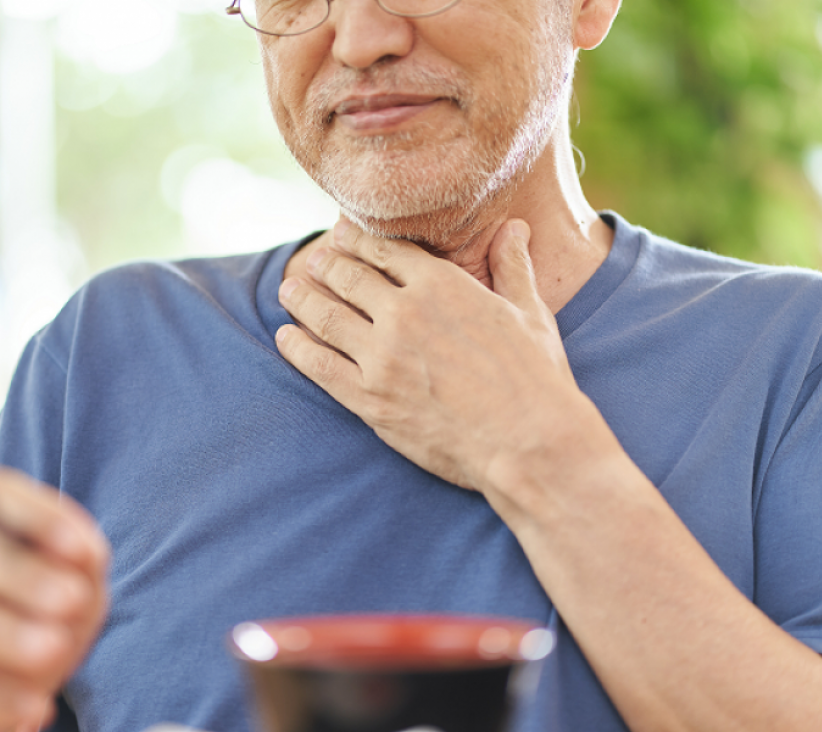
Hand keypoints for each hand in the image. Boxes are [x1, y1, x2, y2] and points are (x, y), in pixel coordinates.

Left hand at [277, 218, 591, 506]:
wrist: (528, 443)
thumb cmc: (536, 378)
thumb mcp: (529, 313)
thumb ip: (512, 266)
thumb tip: (515, 227)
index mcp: (442, 285)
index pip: (386, 251)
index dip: (359, 240)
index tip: (343, 235)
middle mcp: (404, 314)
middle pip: (349, 277)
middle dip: (328, 264)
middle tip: (314, 261)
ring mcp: (381, 358)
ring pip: (326, 316)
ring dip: (303, 298)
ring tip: (290, 289)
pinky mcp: (370, 400)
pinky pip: (320, 366)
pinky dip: (297, 348)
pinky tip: (285, 338)